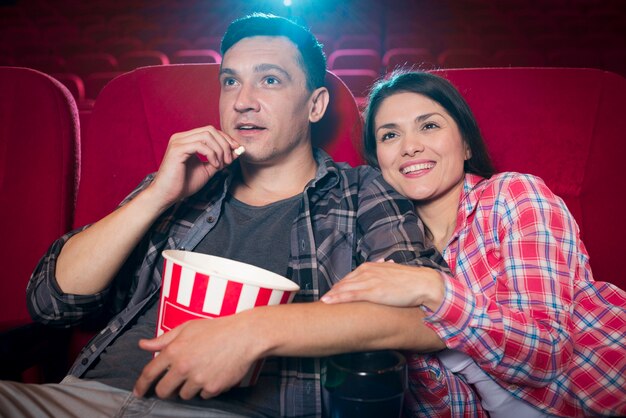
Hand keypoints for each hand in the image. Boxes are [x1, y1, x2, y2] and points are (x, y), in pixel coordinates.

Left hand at [134, 316, 259, 399]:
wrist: (243, 336)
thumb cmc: (216, 329)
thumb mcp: (187, 328)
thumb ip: (163, 339)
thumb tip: (143, 344)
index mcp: (174, 351)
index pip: (150, 373)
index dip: (141, 385)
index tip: (139, 392)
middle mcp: (183, 367)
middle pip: (164, 391)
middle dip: (167, 390)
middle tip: (175, 383)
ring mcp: (198, 379)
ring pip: (185, 395)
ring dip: (189, 387)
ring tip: (201, 372)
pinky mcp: (212, 388)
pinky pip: (203, 395)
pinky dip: (207, 388)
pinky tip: (214, 373)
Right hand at [147, 126, 242, 209]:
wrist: (167, 195)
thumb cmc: (184, 184)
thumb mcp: (208, 169)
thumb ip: (221, 159)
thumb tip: (238, 150)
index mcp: (187, 139)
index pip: (211, 131)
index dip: (226, 139)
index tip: (237, 150)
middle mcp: (181, 137)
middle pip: (210, 130)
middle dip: (224, 143)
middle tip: (229, 159)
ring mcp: (178, 142)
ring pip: (207, 136)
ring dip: (219, 149)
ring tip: (221, 164)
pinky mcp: (177, 150)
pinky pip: (200, 145)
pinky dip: (211, 154)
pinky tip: (214, 165)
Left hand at [321, 261, 445, 310]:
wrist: (423, 283)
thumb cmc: (410, 281)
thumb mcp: (391, 275)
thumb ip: (381, 276)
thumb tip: (379, 280)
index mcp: (371, 267)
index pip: (350, 277)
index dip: (340, 286)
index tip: (332, 293)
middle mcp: (367, 271)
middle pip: (344, 282)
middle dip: (332, 291)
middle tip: (322, 299)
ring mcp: (369, 281)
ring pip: (344, 288)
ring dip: (331, 295)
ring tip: (321, 302)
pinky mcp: (373, 291)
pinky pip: (350, 294)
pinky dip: (337, 298)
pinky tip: (327, 302)